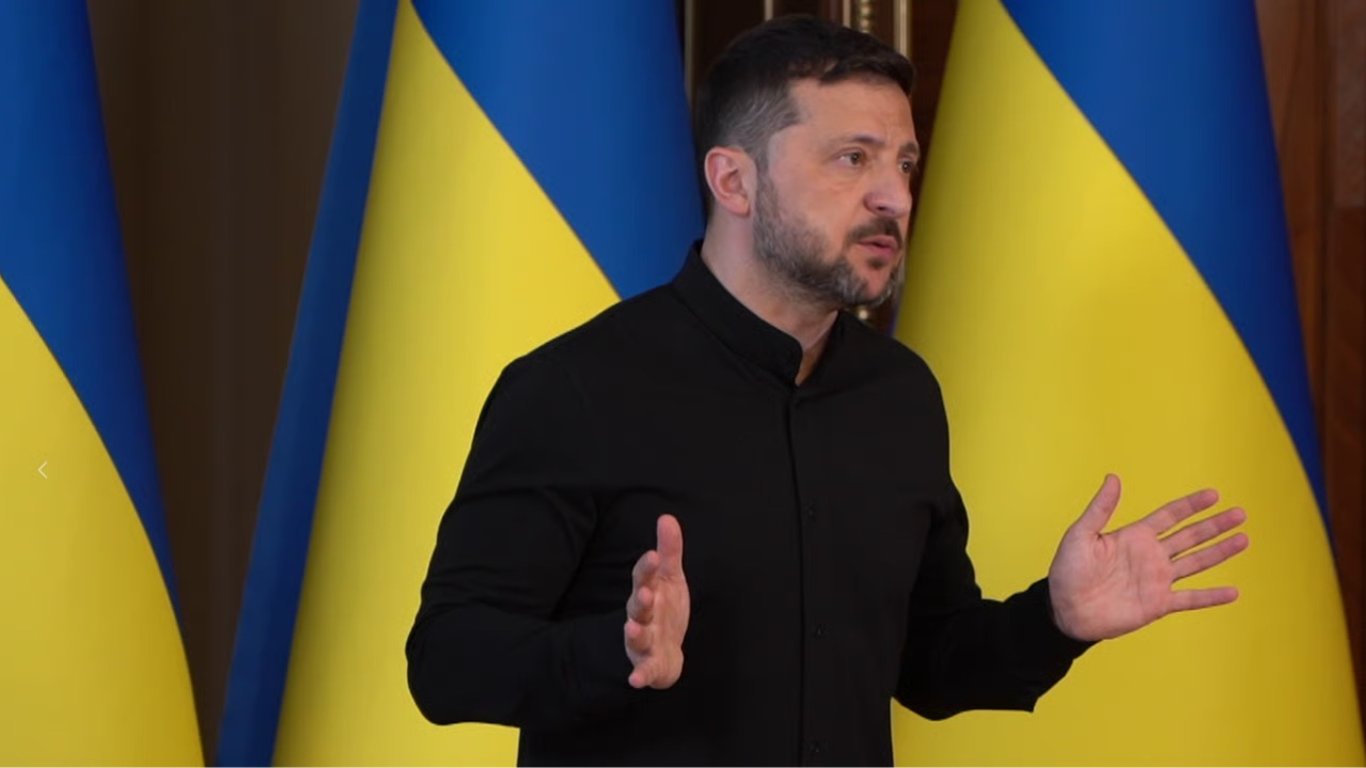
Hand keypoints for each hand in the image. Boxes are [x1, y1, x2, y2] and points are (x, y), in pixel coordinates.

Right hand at [624, 514, 689, 688]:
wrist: (665, 652)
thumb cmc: (665, 610)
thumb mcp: (671, 579)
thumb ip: (669, 551)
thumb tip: (667, 517)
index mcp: (648, 593)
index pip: (645, 578)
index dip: (648, 567)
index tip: (653, 555)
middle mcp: (642, 617)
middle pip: (638, 607)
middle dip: (640, 600)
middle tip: (645, 592)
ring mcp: (644, 641)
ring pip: (637, 637)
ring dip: (634, 633)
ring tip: (631, 628)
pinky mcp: (650, 664)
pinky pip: (644, 670)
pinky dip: (639, 675)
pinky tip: (635, 680)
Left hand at [1047, 474, 1248, 641]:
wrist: (1065, 609)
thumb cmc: (1068, 570)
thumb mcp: (1081, 534)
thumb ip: (1101, 508)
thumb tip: (1114, 477)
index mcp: (1135, 536)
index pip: (1170, 516)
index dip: (1191, 505)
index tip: (1214, 494)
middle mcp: (1151, 556)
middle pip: (1190, 536)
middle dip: (1215, 525)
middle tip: (1240, 513)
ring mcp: (1157, 580)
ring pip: (1197, 562)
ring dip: (1220, 552)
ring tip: (1244, 539)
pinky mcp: (1158, 604)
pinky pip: (1190, 599)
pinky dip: (1211, 596)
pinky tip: (1234, 592)